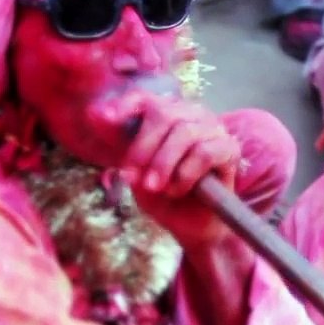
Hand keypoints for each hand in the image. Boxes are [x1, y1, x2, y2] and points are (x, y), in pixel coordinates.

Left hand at [114, 90, 242, 247]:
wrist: (191, 226)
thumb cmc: (163, 194)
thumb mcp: (135, 170)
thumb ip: (120, 144)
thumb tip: (93, 113)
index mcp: (168, 114)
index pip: (147, 98)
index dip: (126, 105)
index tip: (106, 119)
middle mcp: (192, 115)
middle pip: (165, 114)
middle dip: (143, 148)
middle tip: (133, 179)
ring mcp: (214, 129)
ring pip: (185, 134)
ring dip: (164, 163)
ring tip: (155, 187)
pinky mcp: (230, 149)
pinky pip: (205, 153)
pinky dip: (186, 173)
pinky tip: (179, 189)